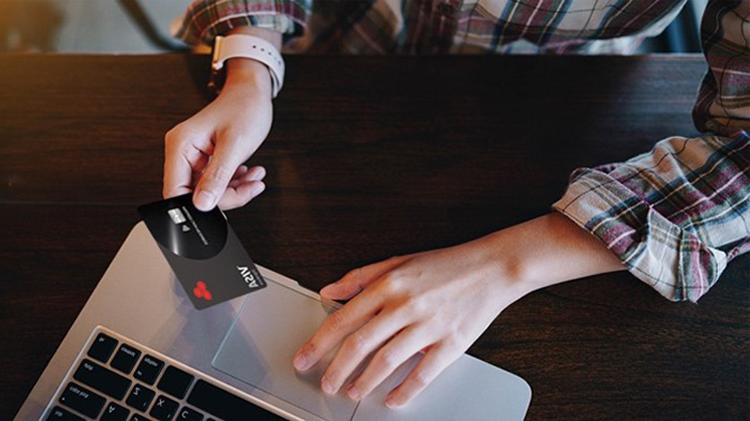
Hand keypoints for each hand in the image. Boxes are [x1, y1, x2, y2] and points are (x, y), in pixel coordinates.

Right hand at [163, 59, 272, 209]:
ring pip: (209, 191)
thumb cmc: (244, 108)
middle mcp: (183, 151)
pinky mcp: (207, 160)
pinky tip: (249, 174)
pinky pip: (217, 182)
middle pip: (194, 194)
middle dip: (225, 196)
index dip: (198, 205)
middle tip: (248, 189)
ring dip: (235, 190)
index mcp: (180, 145)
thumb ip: (217, 176)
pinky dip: (236, 183)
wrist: (253, 93)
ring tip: (253, 179)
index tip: (223, 204)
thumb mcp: (234, 145)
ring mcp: (195, 157)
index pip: (175, 190)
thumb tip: (202, 204)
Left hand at [293, 213, 623, 406]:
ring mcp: (429, 325)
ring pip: (387, 360)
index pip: (344, 319)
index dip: (319, 343)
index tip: (305, 358)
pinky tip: (392, 399)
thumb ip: (360, 277)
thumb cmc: (445, 265)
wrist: (491, 267)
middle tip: (325, 383)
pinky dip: (405, 390)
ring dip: (364, 381)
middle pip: (360, 343)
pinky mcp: (451, 342)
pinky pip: (423, 373)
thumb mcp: (398, 261)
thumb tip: (329, 291)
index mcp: (389, 284)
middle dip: (337, 369)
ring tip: (352, 392)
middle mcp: (405, 304)